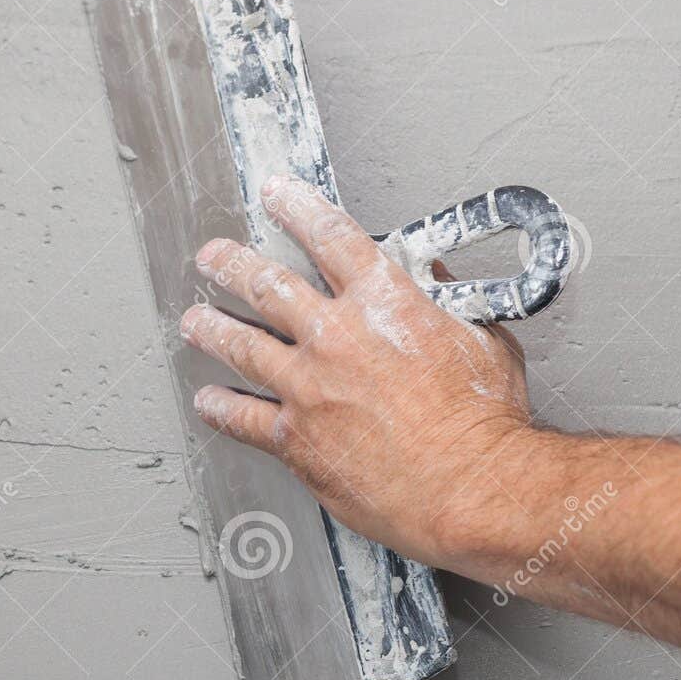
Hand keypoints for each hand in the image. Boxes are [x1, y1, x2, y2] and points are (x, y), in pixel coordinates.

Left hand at [180, 174, 534, 569]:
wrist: (468, 485)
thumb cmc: (483, 421)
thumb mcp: (485, 340)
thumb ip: (453, 306)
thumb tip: (436, 284)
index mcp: (384, 301)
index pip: (330, 235)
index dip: (298, 208)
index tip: (277, 194)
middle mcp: (336, 336)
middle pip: (268, 284)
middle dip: (233, 264)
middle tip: (214, 256)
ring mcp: (308, 387)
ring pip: (242, 345)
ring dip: (212, 328)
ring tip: (195, 320)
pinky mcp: (295, 438)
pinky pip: (242, 418)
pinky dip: (220, 407)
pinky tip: (208, 401)